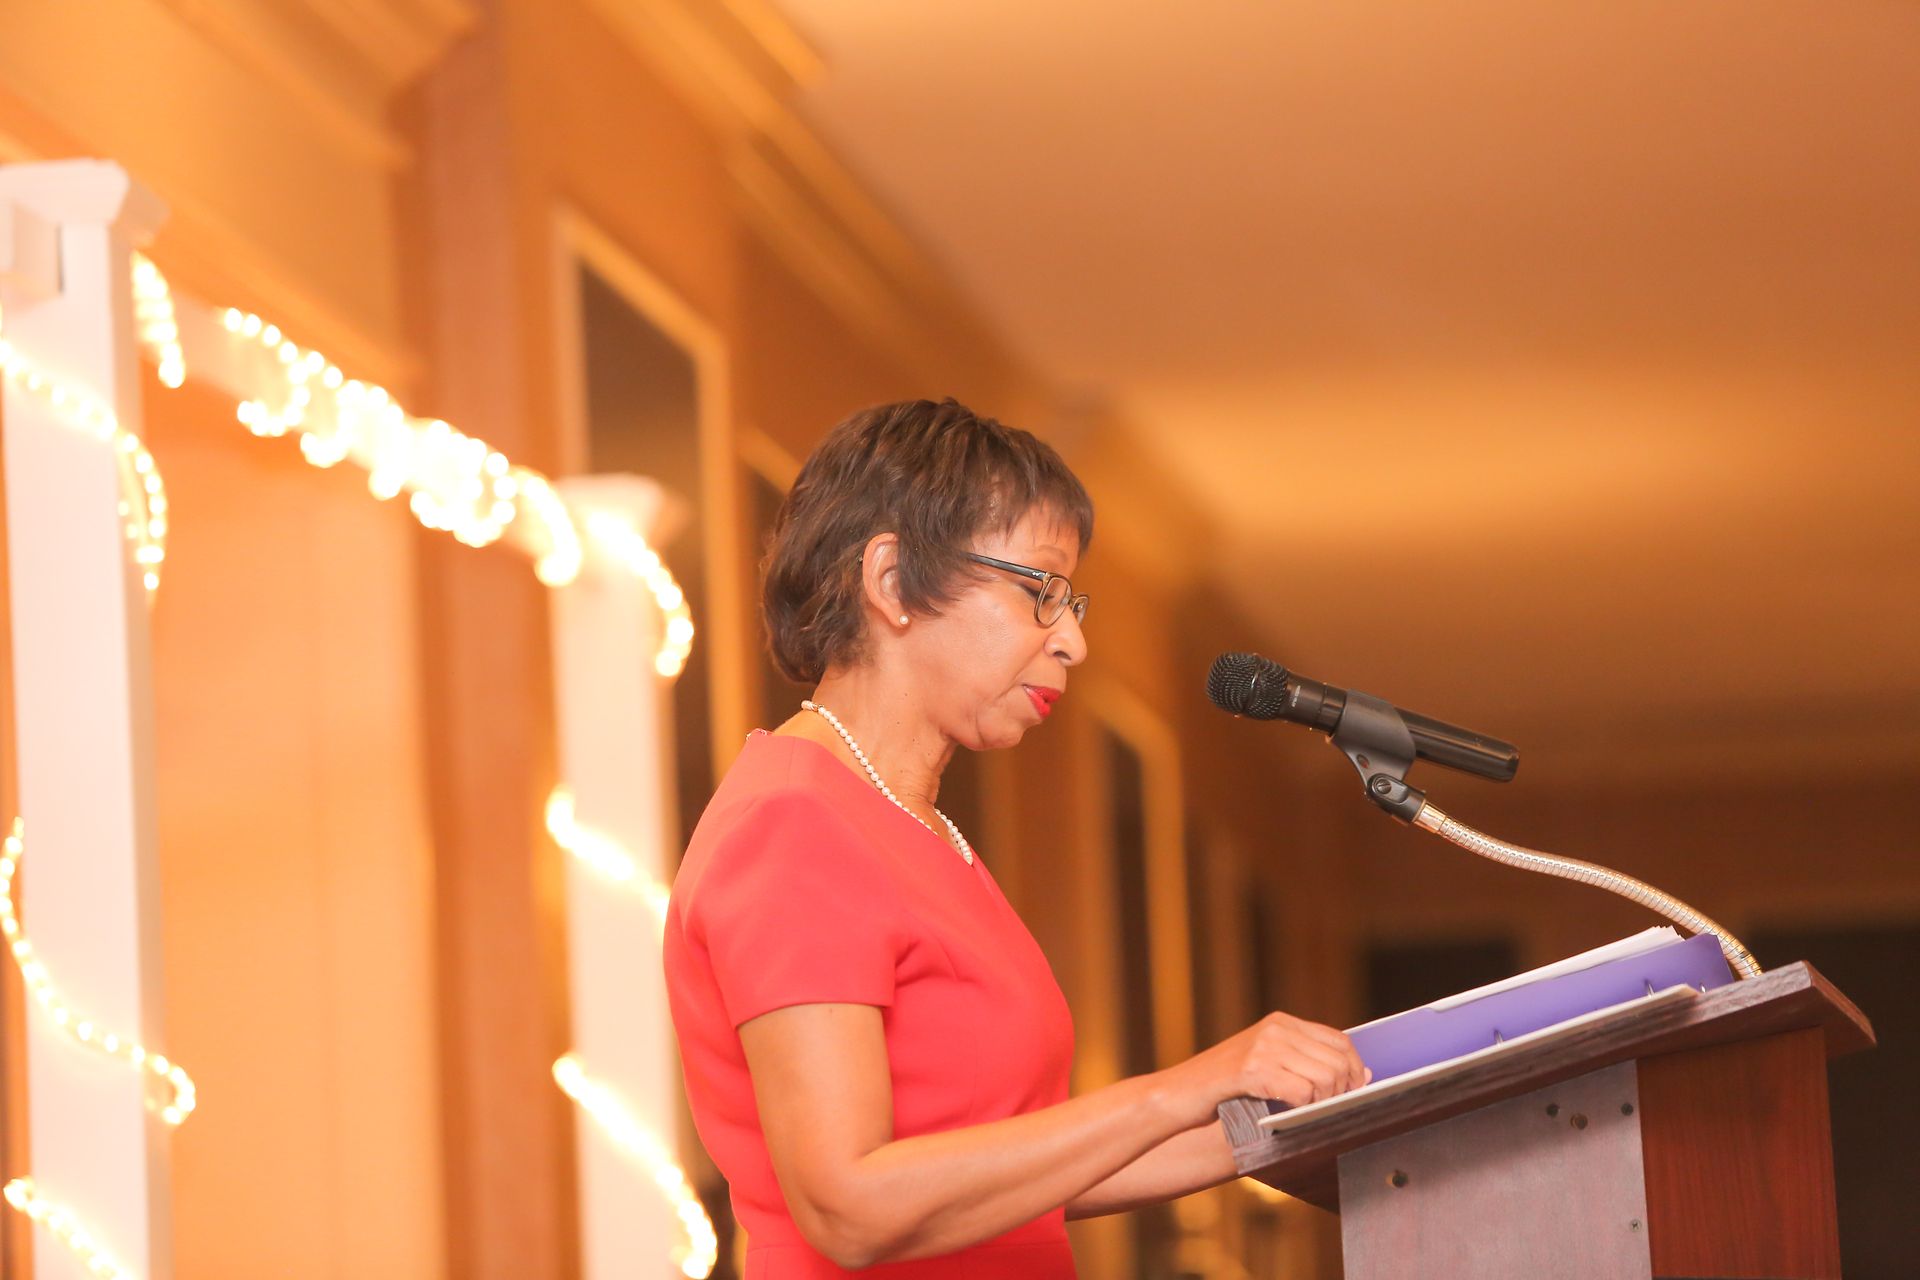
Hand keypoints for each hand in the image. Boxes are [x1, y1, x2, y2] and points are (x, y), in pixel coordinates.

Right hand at [1151, 1012, 1370, 1129]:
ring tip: (1310, 1114)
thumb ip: (1304, 1063)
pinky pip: (1300, 1091)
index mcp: (1281, 1022)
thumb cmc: (1224, 1086)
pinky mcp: (1251, 1070)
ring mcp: (1263, 1047)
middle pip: (1337, 1061)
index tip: (1353, 1092)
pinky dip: (1304, 1108)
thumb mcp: (1266, 1063)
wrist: (1178, 1093)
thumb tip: (1361, 1075)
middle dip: (1342, 1091)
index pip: (1339, 1040)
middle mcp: (1275, 1028)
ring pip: (1324, 1078)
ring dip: (1323, 1103)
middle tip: (1330, 1110)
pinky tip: (1290, 1114)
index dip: (1354, 1069)